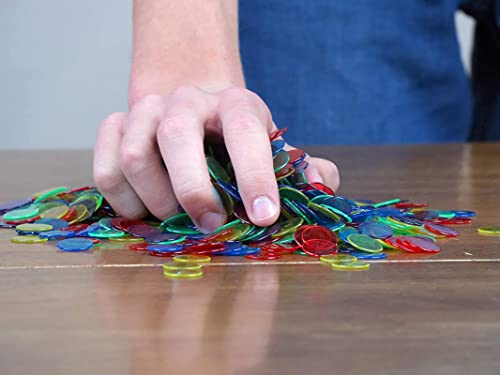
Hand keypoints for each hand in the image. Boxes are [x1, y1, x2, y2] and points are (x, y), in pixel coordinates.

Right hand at [93, 86, 339, 232]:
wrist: (196, 111)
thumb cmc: (237, 142)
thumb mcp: (273, 150)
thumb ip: (303, 169)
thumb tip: (322, 185)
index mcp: (235, 104)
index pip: (245, 132)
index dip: (255, 175)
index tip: (263, 216)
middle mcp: (186, 100)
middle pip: (176, 138)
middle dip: (193, 191)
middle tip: (210, 226)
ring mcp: (145, 111)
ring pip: (133, 156)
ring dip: (156, 200)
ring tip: (177, 217)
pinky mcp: (114, 126)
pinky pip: (105, 169)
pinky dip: (124, 200)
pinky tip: (147, 208)